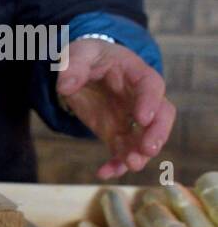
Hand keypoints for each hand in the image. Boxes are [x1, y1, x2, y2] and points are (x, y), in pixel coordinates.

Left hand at [56, 38, 174, 179]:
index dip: (150, 102)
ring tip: (130, 165)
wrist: (82, 69)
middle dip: (157, 134)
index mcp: (136, 73)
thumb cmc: (87, 56)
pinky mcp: (116, 133)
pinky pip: (121, 151)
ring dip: (139, 154)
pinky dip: (115, 164)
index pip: (151, 86)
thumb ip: (73, 67)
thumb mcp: (79, 53)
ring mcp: (130, 118)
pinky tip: (104, 173)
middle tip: (147, 149)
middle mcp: (140, 98)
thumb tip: (64, 85)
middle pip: (161, 116)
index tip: (142, 118)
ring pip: (144, 138)